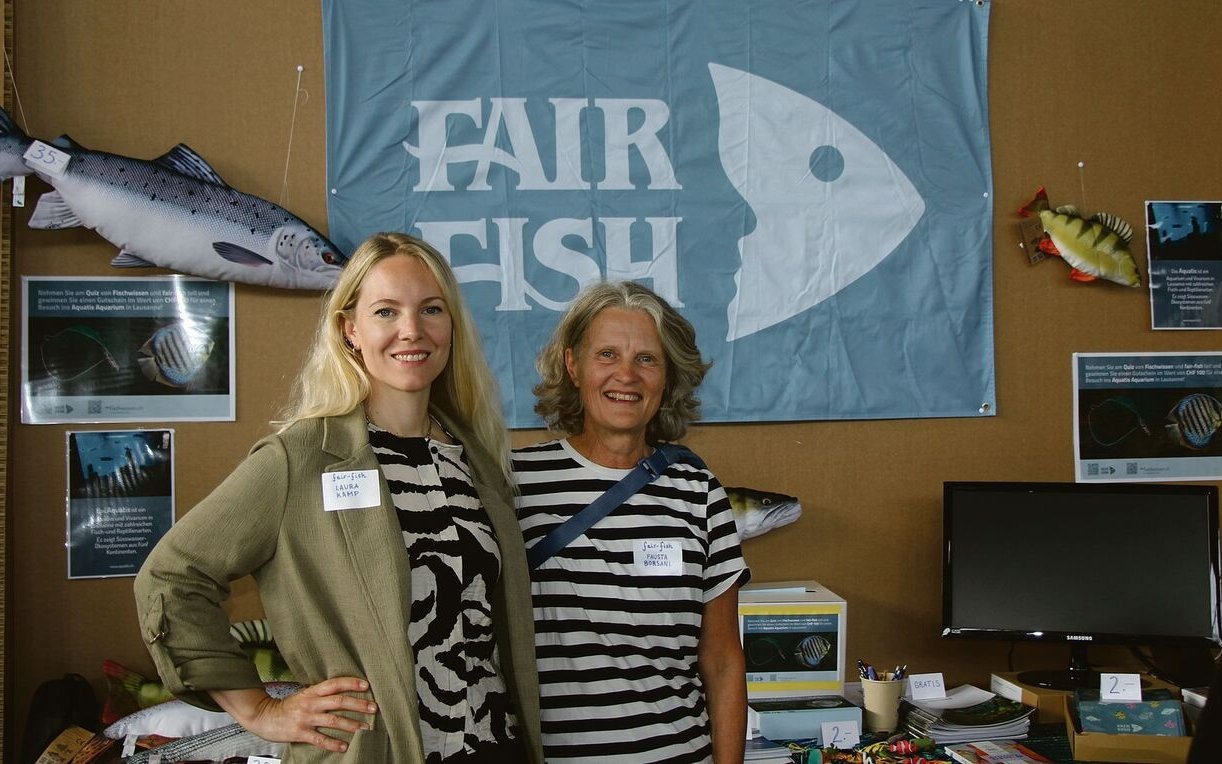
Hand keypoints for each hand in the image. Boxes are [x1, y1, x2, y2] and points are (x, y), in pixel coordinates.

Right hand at [211, 677, 377, 752]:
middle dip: (358, 705)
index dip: (351, 683)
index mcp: (312, 691)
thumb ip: (321, 694)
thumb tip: (343, 692)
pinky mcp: (300, 733)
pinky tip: (344, 746)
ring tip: (365, 728)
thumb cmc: (288, 706)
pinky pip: (320, 738)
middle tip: (374, 708)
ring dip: (351, 725)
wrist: (263, 716)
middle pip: (339, 701)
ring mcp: (306, 718)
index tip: (366, 685)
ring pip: (333, 720)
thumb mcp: (304, 694)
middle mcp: (311, 703)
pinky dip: (333, 743)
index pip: (335, 684)